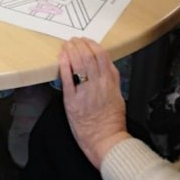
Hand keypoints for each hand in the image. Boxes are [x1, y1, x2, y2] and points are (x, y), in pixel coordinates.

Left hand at [58, 36, 128, 169]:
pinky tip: (61, 57)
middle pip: (89, 56)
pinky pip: (68, 79)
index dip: (92, 45)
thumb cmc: (111, 121)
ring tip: (66, 45)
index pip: (102, 56)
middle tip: (73, 40)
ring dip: (71, 51)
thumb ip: (112, 80)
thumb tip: (107, 65)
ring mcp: (85, 92)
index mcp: (110, 83)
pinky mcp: (73, 101)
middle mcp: (99, 85)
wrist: (106, 140)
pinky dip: (64, 65)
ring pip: (79, 64)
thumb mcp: (118, 96)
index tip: (86, 41)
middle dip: (80, 44)